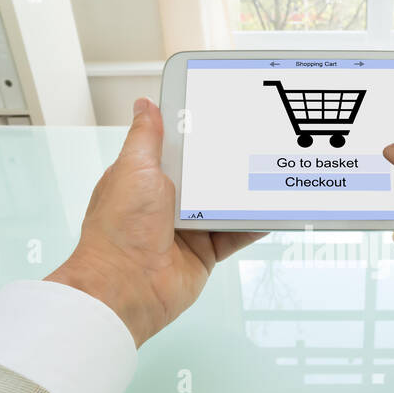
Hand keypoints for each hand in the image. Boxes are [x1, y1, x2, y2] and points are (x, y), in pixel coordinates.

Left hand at [46, 98, 263, 345]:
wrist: (126, 287)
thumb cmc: (120, 228)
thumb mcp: (134, 168)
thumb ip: (146, 137)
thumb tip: (145, 105)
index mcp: (146, 176)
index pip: (177, 146)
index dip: (198, 131)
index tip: (223, 112)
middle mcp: (168, 201)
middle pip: (207, 174)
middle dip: (229, 160)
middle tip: (259, 138)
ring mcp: (189, 227)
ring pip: (226, 203)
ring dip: (246, 192)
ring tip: (272, 170)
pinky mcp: (206, 251)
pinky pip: (237, 233)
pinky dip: (255, 223)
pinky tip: (273, 209)